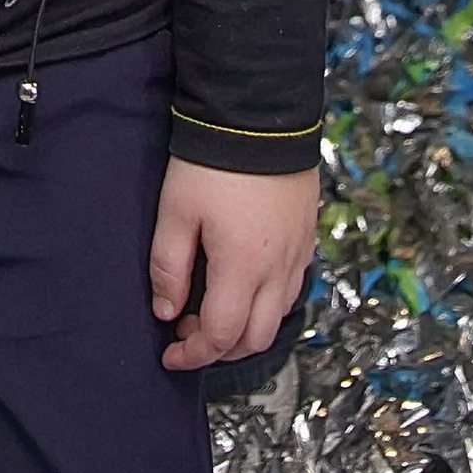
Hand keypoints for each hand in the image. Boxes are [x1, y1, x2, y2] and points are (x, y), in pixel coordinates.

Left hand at [149, 158, 315, 372]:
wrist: (260, 117)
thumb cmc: (212, 164)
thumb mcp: (176, 210)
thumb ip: (168, 266)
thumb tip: (166, 311)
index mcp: (243, 269)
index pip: (220, 335)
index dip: (193, 354)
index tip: (169, 355)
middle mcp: (278, 271)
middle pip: (256, 338)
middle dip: (221, 349)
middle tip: (187, 334)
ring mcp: (297, 256)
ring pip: (277, 317)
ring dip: (245, 329)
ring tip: (209, 310)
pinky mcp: (306, 239)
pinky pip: (290, 290)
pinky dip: (266, 305)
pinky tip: (242, 286)